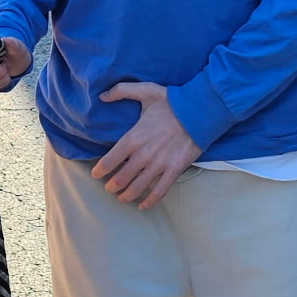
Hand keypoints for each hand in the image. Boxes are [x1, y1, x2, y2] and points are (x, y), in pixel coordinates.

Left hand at [93, 81, 199, 206]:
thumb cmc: (172, 101)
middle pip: (121, 178)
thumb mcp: (145, 90)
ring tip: (122, 197)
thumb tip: (102, 96)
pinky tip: (142, 206)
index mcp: (134, 137)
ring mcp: (159, 164)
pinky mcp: (175, 170)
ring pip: (137, 188)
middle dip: (111, 186)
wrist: (201, 110)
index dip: (99, 171)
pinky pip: (159, 191)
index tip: (96, 174)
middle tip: (109, 188)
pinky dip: (149, 201)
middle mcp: (144, 154)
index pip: (109, 160)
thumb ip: (121, 91)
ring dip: (126, 196)